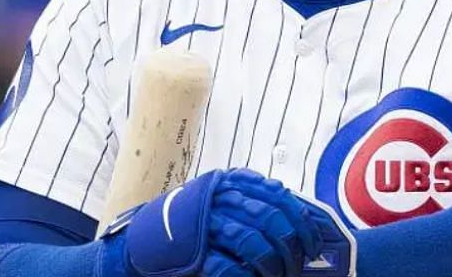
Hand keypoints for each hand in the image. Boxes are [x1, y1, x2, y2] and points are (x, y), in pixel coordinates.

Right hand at [100, 169, 354, 276]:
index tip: (312, 241)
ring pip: (253, 243)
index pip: (275, 195)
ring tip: (277, 276)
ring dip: (272, 265)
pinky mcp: (194, 252)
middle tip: (298, 264)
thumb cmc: (183, 227)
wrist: (138, 245)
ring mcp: (203, 225)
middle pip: (269, 218)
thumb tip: (292, 206)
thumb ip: (246, 199)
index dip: (300, 219)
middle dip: (291, 245)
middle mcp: (215, 198)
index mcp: (225, 182)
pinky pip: (230, 267)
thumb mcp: (213, 202)